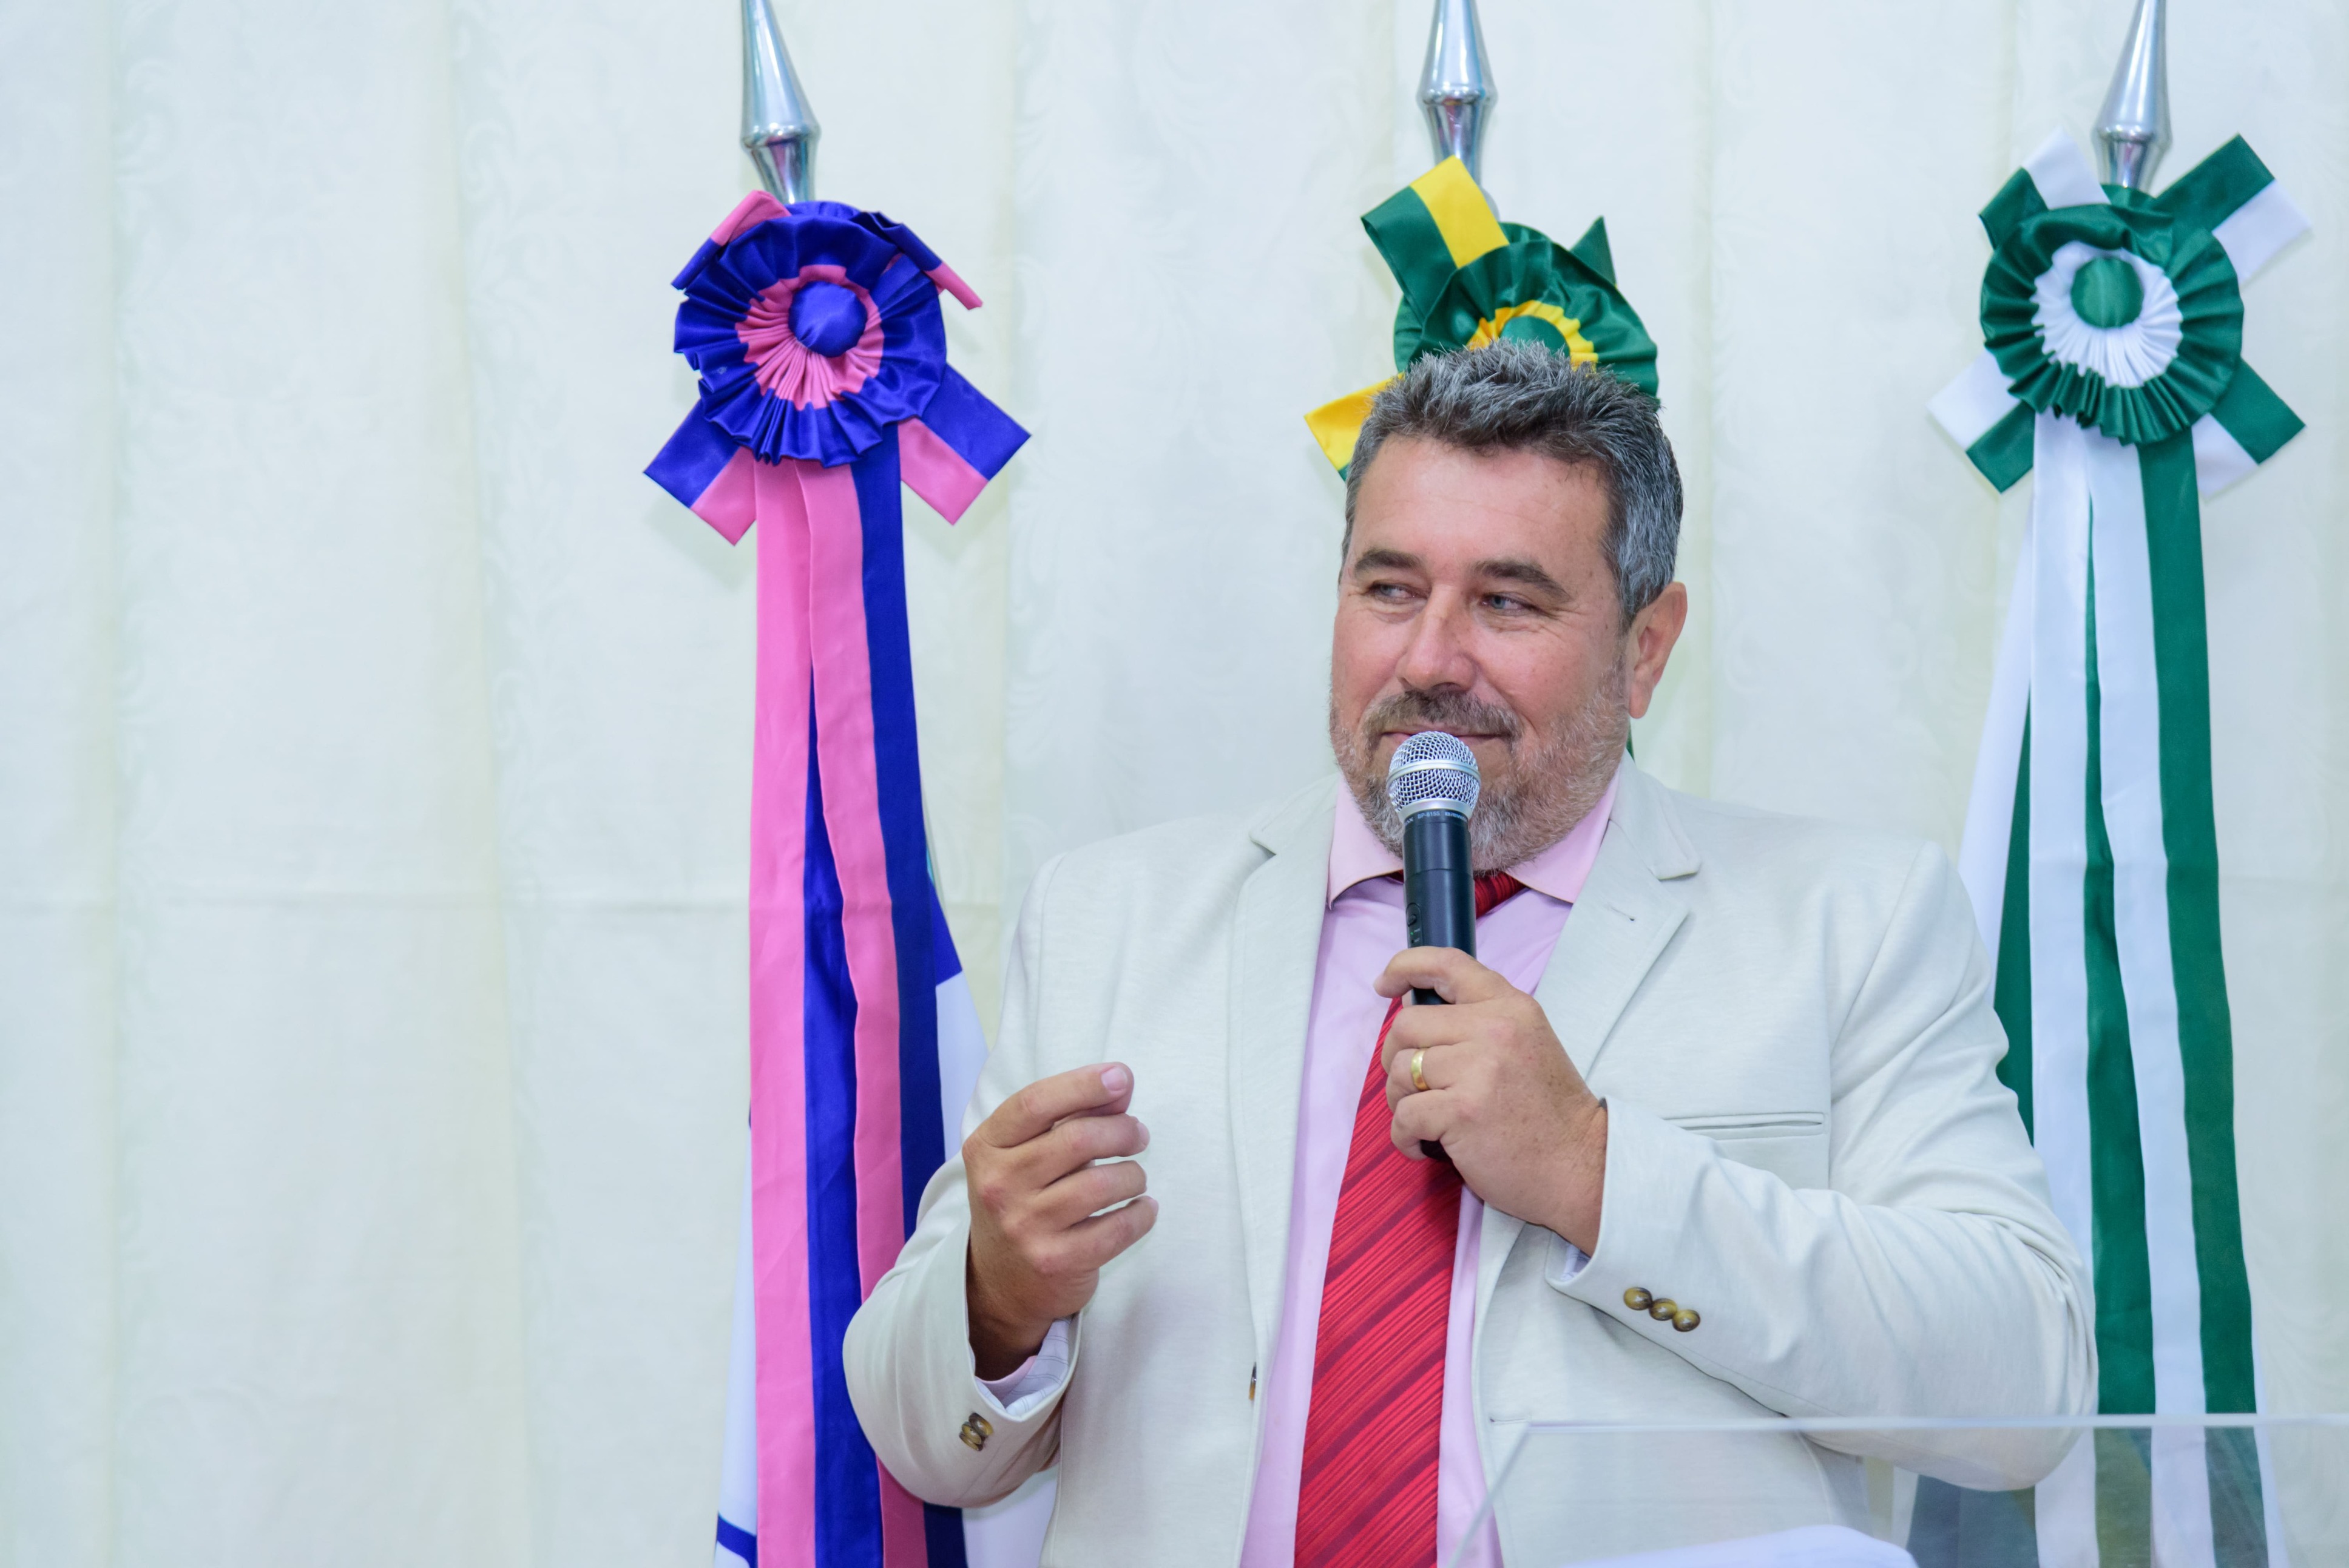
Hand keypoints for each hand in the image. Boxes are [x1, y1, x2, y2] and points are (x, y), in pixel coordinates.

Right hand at [964, 1063, 1157, 1378]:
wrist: (1000, 1284)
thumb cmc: (1022, 1201)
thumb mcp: (1026, 1154)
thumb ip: (1068, 1116)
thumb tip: (1120, 1084)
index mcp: (987, 1148)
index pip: (1035, 1103)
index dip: (1084, 1085)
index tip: (1122, 1077)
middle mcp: (999, 1186)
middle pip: (1077, 1139)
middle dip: (1122, 1130)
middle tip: (1138, 1135)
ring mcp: (1024, 1227)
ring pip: (1101, 1184)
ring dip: (1133, 1175)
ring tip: (1134, 1177)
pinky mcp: (1055, 1262)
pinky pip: (1117, 1229)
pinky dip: (1141, 1214)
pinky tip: (1141, 1208)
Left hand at [1377, 949, 1607, 1251]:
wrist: (1581, 1166)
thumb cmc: (1547, 1112)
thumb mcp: (1525, 1045)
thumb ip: (1475, 1020)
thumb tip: (1409, 1004)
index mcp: (1510, 1006)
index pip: (1448, 964)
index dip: (1406, 967)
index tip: (1385, 984)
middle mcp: (1495, 1028)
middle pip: (1407, 1025)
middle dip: (1397, 1057)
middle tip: (1414, 1086)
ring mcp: (1478, 1069)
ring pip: (1400, 1070)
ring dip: (1401, 1100)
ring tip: (1428, 1120)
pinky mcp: (1461, 1111)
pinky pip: (1404, 1116)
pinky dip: (1405, 1137)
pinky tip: (1426, 1146)